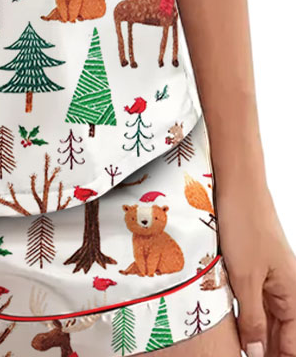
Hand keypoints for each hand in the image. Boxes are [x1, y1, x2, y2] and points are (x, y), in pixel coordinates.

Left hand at [217, 182, 295, 356]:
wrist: (237, 185)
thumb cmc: (245, 224)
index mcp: (292, 295)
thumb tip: (256, 354)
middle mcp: (286, 289)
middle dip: (266, 349)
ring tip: (239, 351)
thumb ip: (251, 319)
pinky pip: (255, 301)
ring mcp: (270, 278)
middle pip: (281, 334)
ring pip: (268, 319)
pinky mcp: (254, 266)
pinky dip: (247, 316)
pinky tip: (235, 327)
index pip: (291, 344)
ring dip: (255, 336)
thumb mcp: (245, 278)